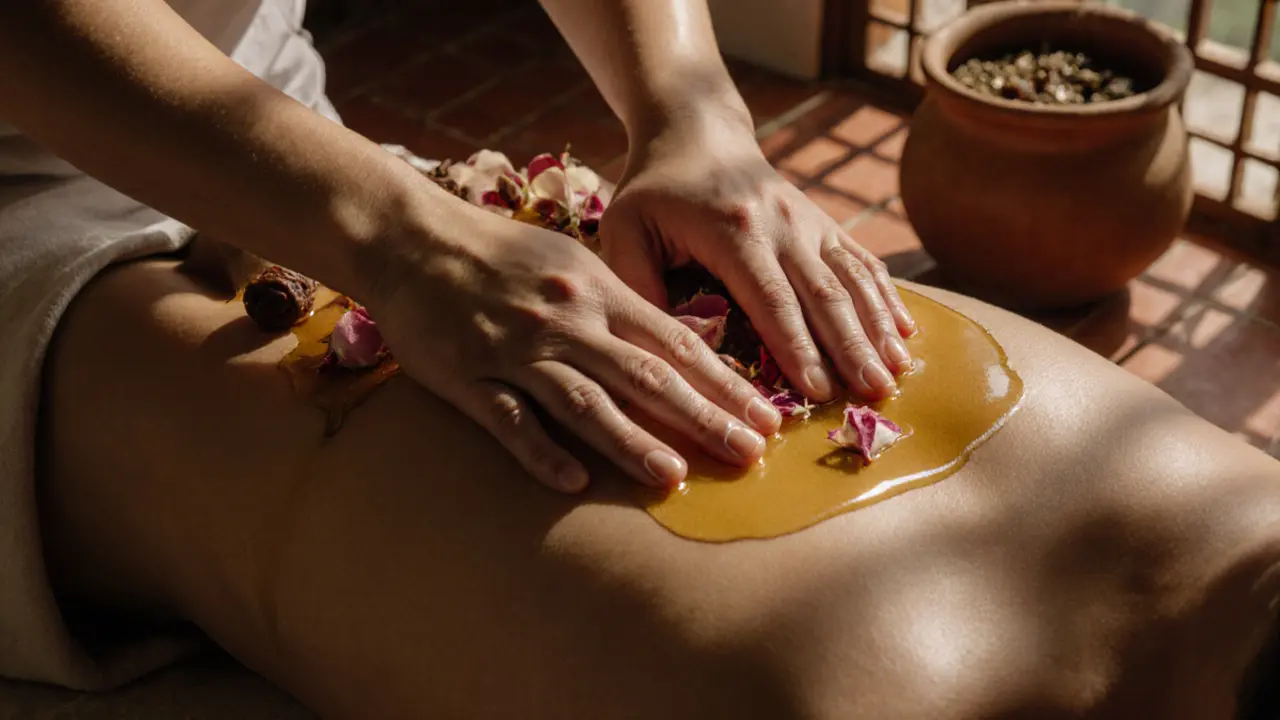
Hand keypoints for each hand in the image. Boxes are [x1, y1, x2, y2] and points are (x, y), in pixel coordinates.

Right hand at [363, 199, 781, 493]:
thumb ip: (619, 303)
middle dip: (701, 417)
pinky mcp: (468, 374)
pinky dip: (541, 450)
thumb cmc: (498, 251)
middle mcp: (565, 318)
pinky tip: (572, 480)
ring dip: (631, 441)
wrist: (411, 236)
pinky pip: (509, 419)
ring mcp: (516, 348)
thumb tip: (677, 341)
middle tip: (747, 455)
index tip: (765, 417)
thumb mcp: (570, 260)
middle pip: (644, 375)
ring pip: (583, 401)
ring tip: (672, 476)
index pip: (675, 342)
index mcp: (597, 289)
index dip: (724, 382)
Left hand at [601, 112, 915, 402]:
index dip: (797, 347)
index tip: (817, 390)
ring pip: (853, 278)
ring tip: (898, 372)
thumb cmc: (654, 190)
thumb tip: (661, 348)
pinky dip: (886, 299)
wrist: (697, 131)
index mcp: (733, 231)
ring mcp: (809, 221)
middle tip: (875, 392)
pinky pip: (862, 262)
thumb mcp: (625, 230)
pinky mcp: (824, 223)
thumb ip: (638, 284)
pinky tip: (905, 334)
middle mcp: (782, 223)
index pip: (771, 299)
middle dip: (852, 347)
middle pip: (824, 294)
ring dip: (878, 327)